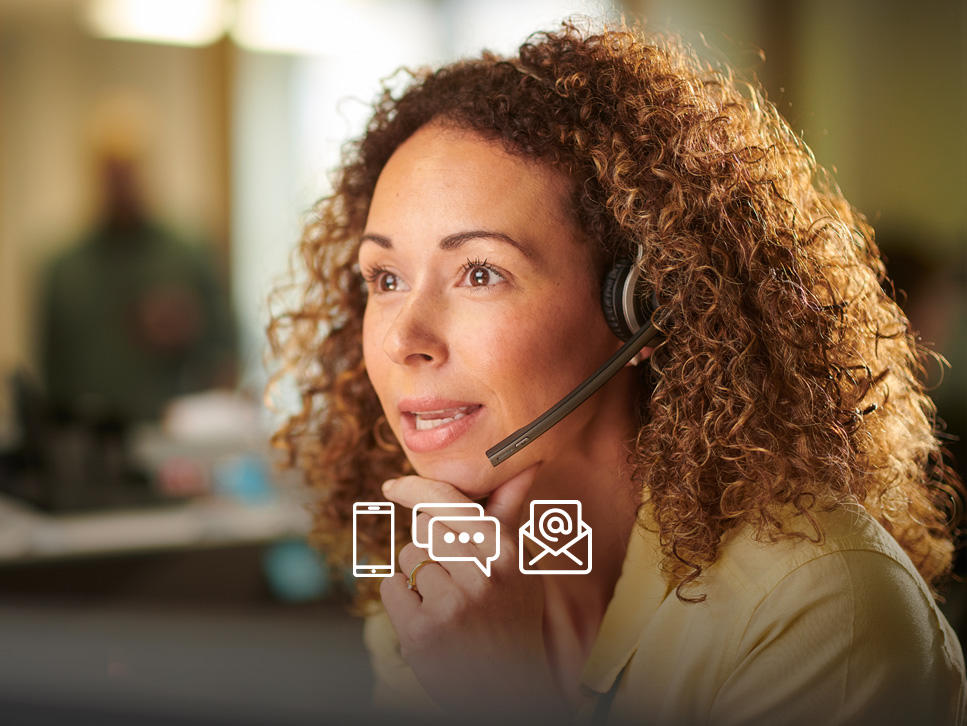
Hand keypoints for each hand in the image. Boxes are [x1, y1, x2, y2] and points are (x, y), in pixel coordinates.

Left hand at [379, 464, 568, 718]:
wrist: (511, 690)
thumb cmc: (512, 617)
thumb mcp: (520, 564)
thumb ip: (510, 511)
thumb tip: (528, 461)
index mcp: (507, 549)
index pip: (448, 500)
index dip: (414, 489)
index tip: (391, 486)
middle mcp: (483, 572)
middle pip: (423, 528)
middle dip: (429, 548)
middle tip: (455, 580)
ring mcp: (453, 603)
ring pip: (406, 556)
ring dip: (417, 576)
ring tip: (448, 604)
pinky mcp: (424, 632)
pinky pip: (391, 587)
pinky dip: (402, 601)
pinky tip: (430, 620)